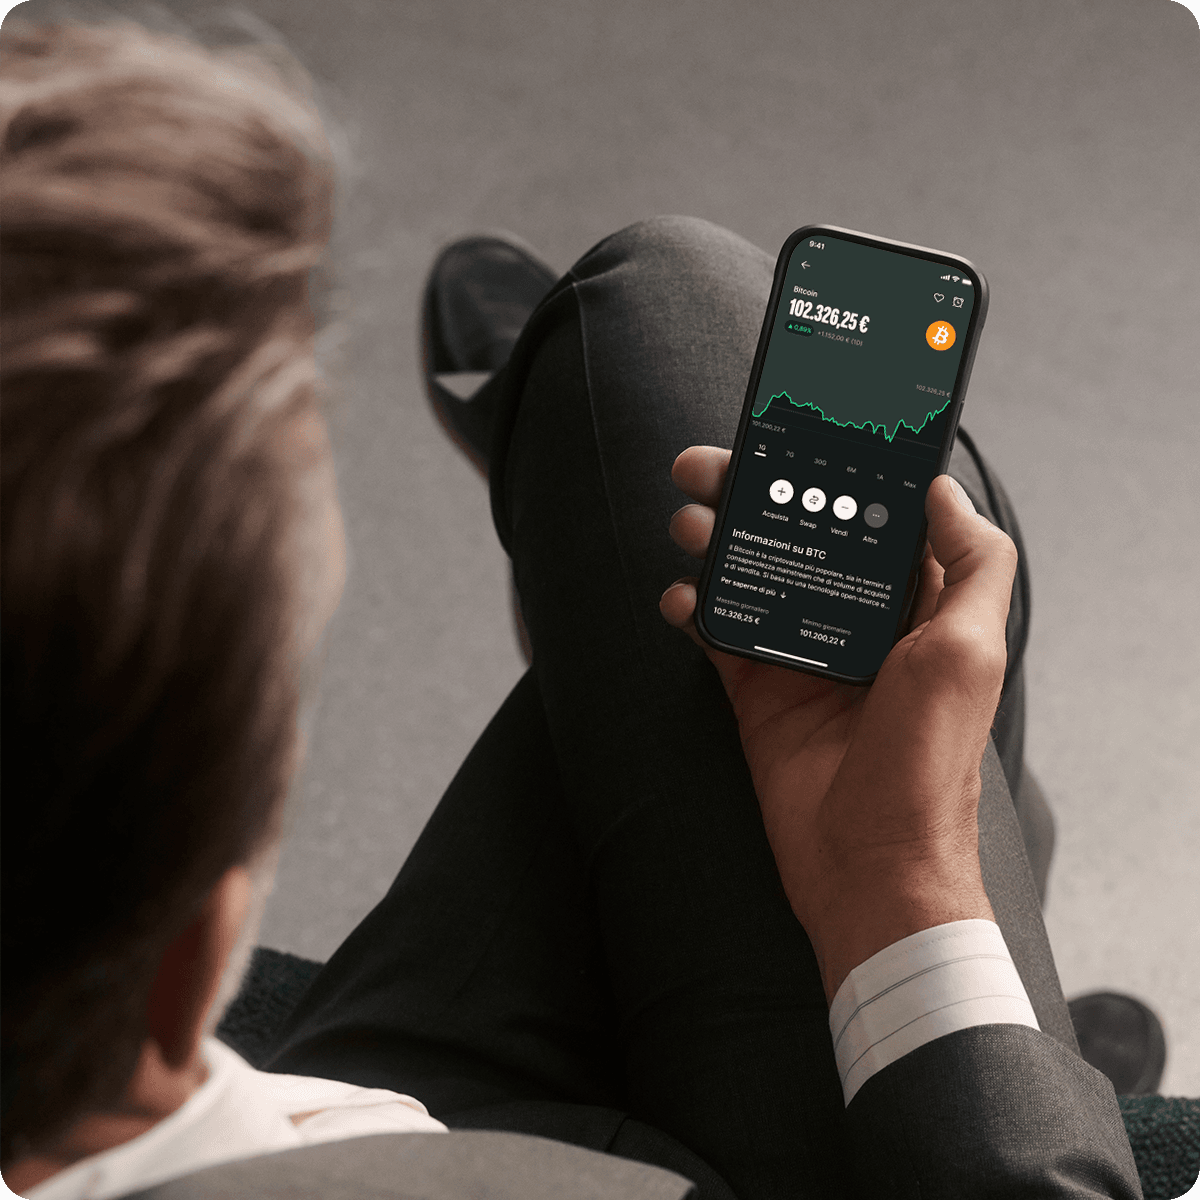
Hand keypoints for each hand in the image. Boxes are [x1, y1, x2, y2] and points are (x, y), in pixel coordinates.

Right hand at [660, 447, 1016, 998]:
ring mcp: (803, 653)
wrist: (868, 863)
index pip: (871, 516)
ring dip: (715, 539)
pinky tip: (679, 595)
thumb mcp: (969, 652)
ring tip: (687, 523)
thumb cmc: (928, 763)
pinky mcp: (758, 689)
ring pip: (752, 572)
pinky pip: (718, 630)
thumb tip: (942, 490)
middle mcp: (857, 621)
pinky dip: (693, 605)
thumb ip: (971, 564)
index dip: (836, 471)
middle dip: (753, 494)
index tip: (798, 429)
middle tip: (706, 466)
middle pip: (799, 534)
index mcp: (915, 605)